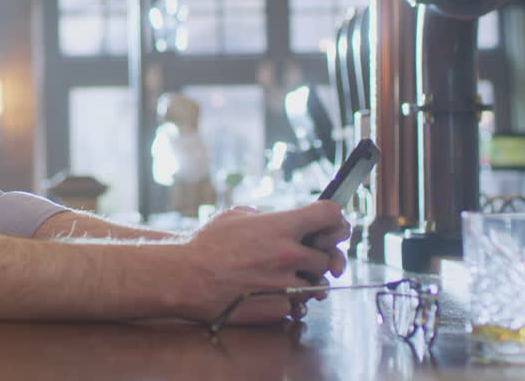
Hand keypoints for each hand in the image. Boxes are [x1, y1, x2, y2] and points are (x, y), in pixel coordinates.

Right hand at [176, 201, 349, 324]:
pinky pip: (298, 304)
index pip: (330, 215)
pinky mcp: (280, 308)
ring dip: (307, 280)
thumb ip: (265, 217)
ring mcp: (287, 284)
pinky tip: (271, 293)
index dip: (336, 218)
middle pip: (328, 255)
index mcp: (282, 227)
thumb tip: (276, 220)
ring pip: (318, 283)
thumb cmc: (207, 246)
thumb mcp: (236, 216)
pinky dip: (290, 300)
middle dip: (318, 256)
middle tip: (305, 257)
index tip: (333, 224)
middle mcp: (290, 254)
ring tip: (286, 277)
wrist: (188, 278)